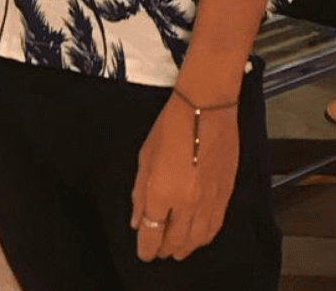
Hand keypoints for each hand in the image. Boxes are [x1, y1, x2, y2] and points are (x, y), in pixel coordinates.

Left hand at [130, 92, 238, 261]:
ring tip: (175, 250)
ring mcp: (208, 202)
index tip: (143, 252)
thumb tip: (138, 219)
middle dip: (162, 249)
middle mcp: (186, 203)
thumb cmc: (172, 125)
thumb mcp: (146, 156)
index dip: (146, 248)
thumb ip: (140, 192)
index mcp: (161, 192)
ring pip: (196, 240)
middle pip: (174, 241)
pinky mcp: (225, 196)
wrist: (207, 109)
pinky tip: (197, 238)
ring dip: (184, 248)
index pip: (152, 234)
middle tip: (156, 251)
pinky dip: (203, 238)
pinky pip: (214, 228)